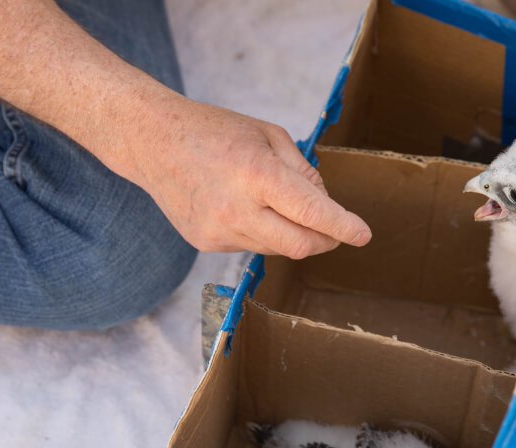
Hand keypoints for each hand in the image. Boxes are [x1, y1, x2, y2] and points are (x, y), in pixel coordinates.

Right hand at [122, 96, 371, 257]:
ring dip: (291, 233)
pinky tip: (245, 208)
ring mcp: (218, 230)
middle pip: (298, 245)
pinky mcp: (205, 243)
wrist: (152, 142)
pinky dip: (262, 233)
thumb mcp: (268, 135)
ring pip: (275, 249)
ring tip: (275, 203)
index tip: (363, 234)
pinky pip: (250, 247)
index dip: (342, 226)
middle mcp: (236, 209)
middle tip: (335, 230)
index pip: (311, 212)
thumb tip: (324, 205)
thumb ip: (303, 172)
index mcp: (256, 173)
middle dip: (325, 241)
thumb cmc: (214, 131)